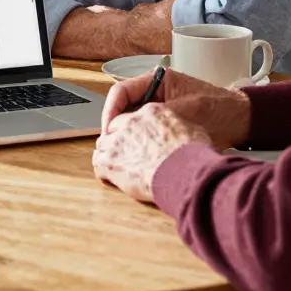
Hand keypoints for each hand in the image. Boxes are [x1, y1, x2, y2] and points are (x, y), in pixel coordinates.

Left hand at [93, 103, 211, 202]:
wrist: (184, 173)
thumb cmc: (192, 155)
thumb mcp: (192, 130)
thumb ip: (179, 128)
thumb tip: (181, 133)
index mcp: (151, 113)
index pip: (133, 116)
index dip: (131, 129)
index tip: (134, 138)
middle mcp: (131, 123)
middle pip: (114, 129)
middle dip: (117, 140)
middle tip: (125, 154)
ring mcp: (118, 142)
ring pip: (103, 145)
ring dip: (109, 155)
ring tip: (118, 166)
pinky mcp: (110, 162)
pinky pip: (98, 164)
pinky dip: (103, 171)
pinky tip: (110, 177)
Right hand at [103, 68, 250, 149]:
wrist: (243, 121)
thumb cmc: (221, 109)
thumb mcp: (187, 111)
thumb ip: (159, 116)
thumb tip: (132, 128)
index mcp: (158, 80)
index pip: (122, 92)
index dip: (111, 111)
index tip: (109, 130)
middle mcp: (155, 93)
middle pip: (123, 108)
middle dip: (115, 127)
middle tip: (110, 146)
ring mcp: (159, 109)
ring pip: (132, 122)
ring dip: (126, 137)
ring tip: (122, 152)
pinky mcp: (165, 125)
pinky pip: (144, 132)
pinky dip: (139, 143)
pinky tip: (139, 155)